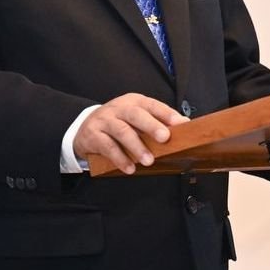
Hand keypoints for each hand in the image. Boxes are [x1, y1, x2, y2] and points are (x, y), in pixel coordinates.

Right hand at [73, 93, 188, 174]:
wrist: (85, 127)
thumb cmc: (118, 123)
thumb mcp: (136, 118)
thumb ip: (157, 121)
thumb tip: (184, 125)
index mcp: (133, 102)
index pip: (152, 105)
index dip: (167, 114)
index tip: (181, 124)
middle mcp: (119, 108)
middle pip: (136, 115)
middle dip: (151, 126)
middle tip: (164, 138)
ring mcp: (105, 121)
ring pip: (122, 131)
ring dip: (137, 147)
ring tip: (148, 161)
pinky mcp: (93, 135)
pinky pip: (107, 147)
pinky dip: (120, 158)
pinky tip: (129, 168)